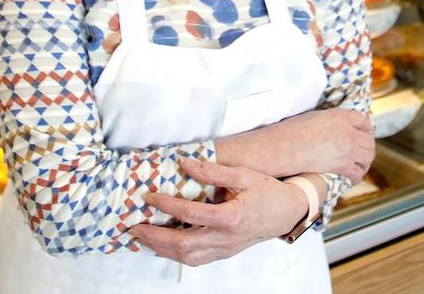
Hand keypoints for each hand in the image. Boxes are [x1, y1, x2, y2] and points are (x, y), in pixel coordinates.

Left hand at [130, 158, 308, 265]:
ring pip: (188, 256)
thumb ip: (213, 171)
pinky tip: (163, 246)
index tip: (149, 196)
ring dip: (161, 248)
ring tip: (142, 237)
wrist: (288, 213)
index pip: (191, 214)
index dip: (167, 205)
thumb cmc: (267, 192)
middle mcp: (227, 238)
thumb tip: (185, 163)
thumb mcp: (243, 175)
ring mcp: (225, 249)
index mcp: (232, 217)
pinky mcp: (225, 253)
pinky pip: (196, 259)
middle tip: (135, 226)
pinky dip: (176, 255)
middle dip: (155, 236)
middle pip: (184, 243)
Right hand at [215, 108, 374, 182]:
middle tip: (362, 155)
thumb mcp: (313, 117)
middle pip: (369, 141)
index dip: (365, 129)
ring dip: (363, 163)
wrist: (282, 149)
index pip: (363, 120)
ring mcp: (348, 149)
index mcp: (340, 116)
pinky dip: (355, 177)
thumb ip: (330, 120)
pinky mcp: (344, 166)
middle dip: (367, 148)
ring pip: (367, 158)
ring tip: (357, 167)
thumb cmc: (291, 132)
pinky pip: (357, 174)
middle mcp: (348, 131)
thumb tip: (336, 128)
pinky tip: (349, 178)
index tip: (363, 134)